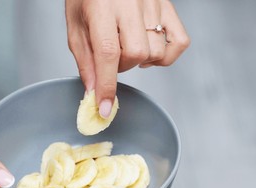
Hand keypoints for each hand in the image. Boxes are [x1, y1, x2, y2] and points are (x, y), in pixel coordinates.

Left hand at [65, 0, 189, 117]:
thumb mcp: (76, 27)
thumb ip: (85, 61)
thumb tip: (94, 92)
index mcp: (102, 7)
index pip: (108, 53)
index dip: (107, 86)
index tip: (105, 108)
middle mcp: (130, 3)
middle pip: (135, 54)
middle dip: (121, 68)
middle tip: (112, 59)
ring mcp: (153, 3)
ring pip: (156, 51)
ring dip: (140, 61)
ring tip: (128, 50)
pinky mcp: (168, 5)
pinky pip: (179, 41)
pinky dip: (166, 56)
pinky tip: (149, 51)